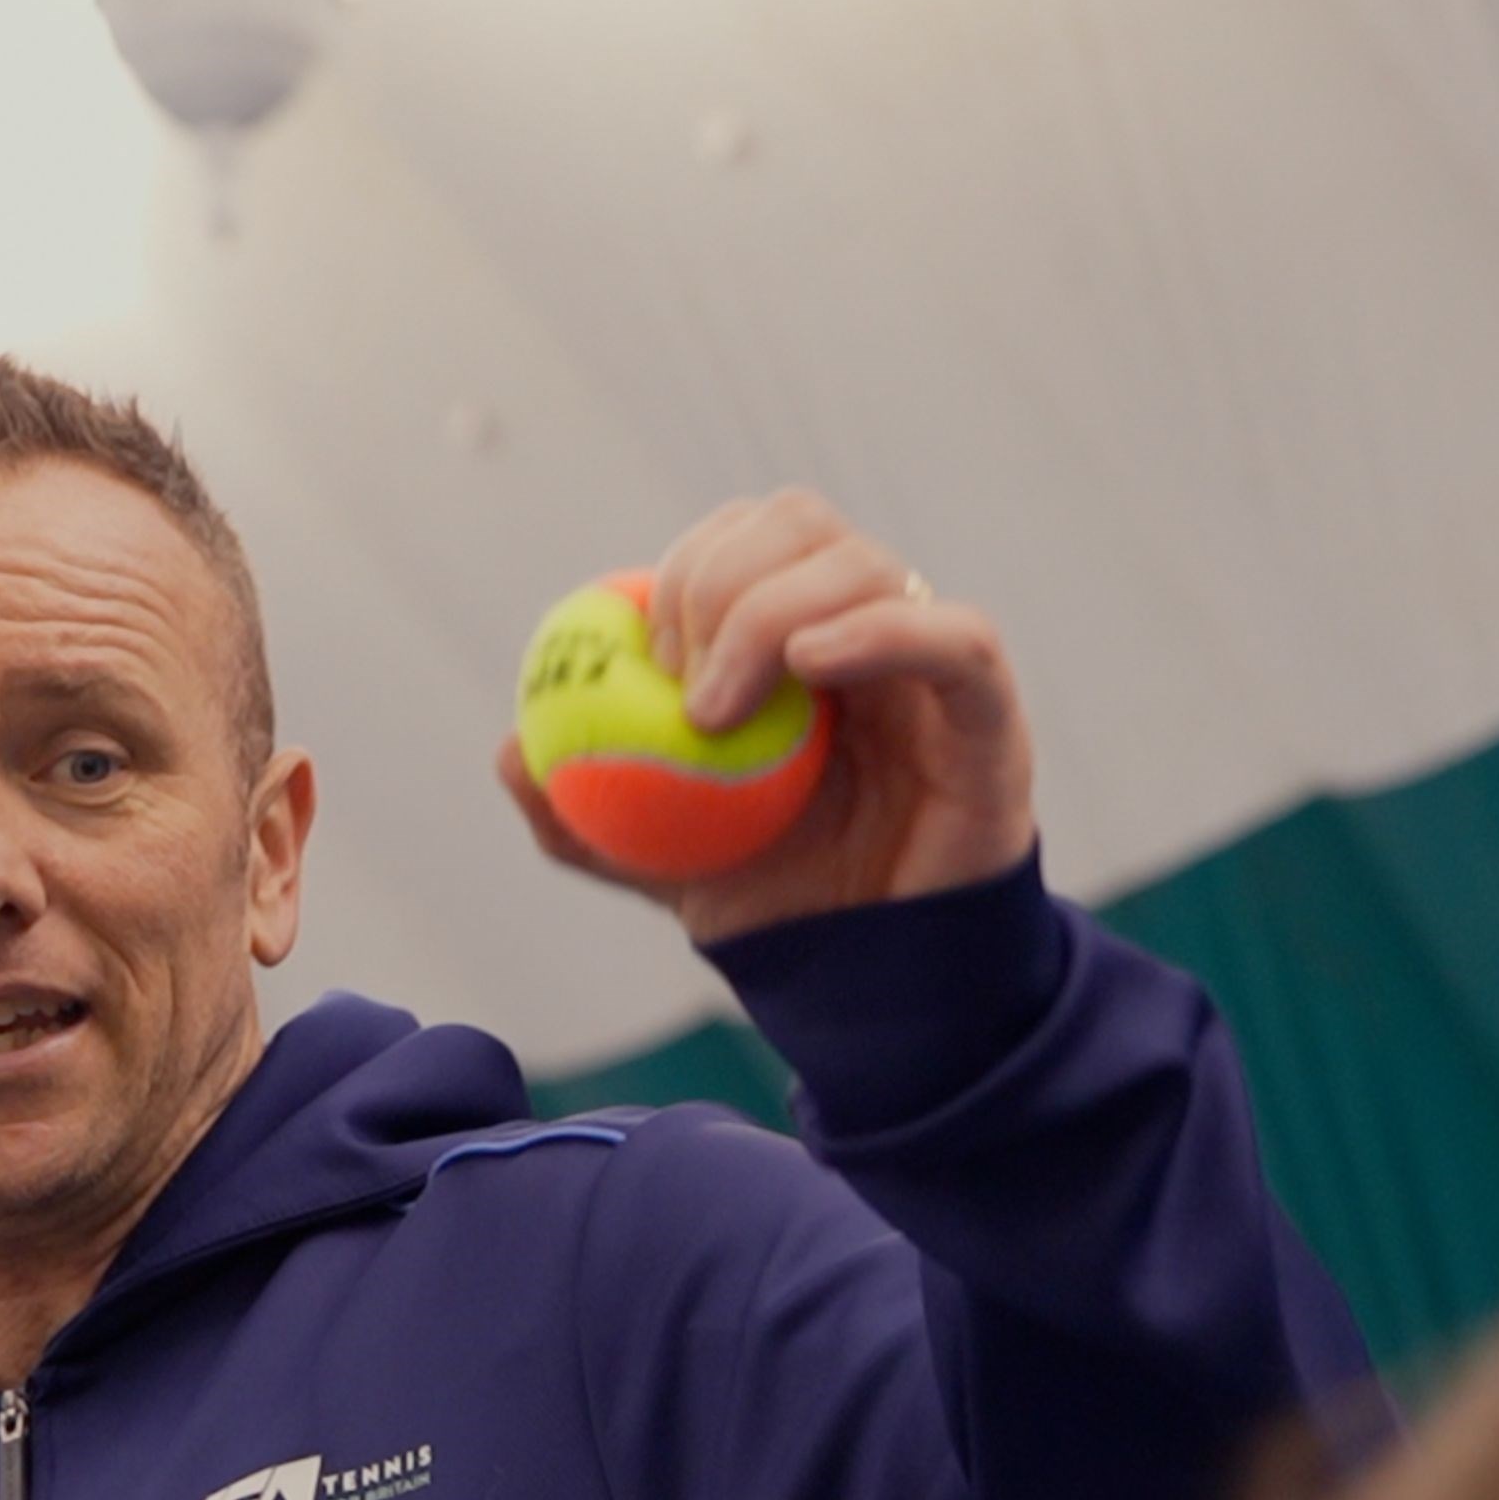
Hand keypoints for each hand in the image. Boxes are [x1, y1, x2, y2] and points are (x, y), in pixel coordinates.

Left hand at [497, 488, 1034, 944]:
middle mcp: (869, 622)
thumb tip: (508, 748)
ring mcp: (933, 660)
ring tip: (714, 708)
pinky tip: (810, 664)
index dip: (688, 563)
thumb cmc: (765, 897)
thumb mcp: (644, 858)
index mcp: (796, 629)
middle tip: (672, 671)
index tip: (639, 646)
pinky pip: (958, 639)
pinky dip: (881, 630)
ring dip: (772, 612)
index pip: (745, 536)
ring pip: (868, 565)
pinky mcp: (990, 711)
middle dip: (720, 575)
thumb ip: (575, 811)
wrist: (861, 974)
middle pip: (801, 525)